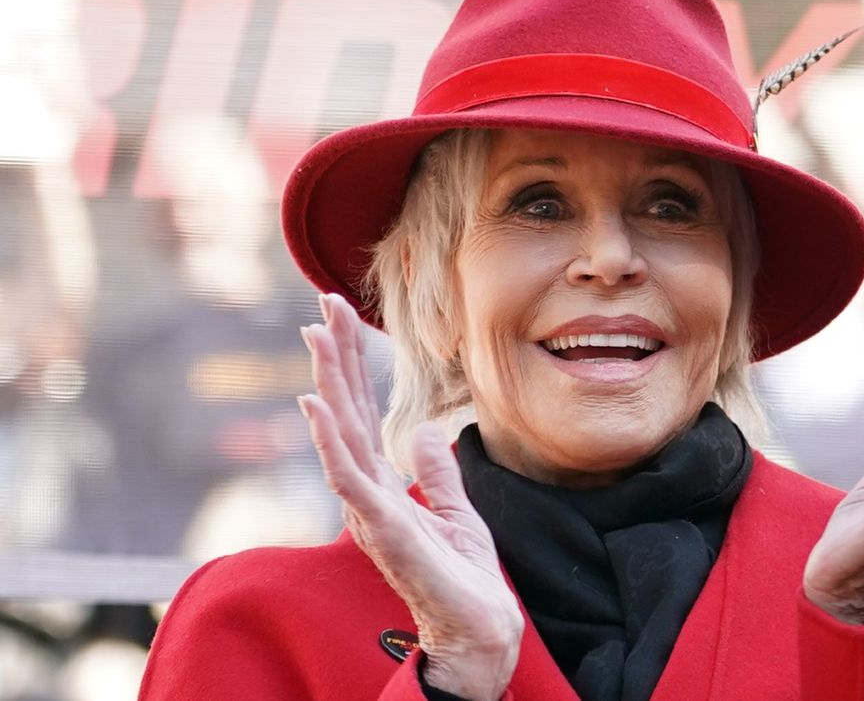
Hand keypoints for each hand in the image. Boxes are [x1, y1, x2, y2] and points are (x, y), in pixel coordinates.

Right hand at [298, 294, 521, 699]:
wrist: (479, 627)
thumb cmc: (463, 577)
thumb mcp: (456, 510)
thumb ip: (437, 473)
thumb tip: (426, 434)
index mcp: (384, 484)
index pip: (360, 413)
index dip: (349, 365)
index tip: (339, 317)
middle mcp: (367, 492)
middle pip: (344, 412)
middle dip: (334, 357)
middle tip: (321, 305)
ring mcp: (371, 510)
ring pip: (340, 434)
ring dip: (327, 382)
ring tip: (316, 336)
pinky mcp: (383, 529)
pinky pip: (350, 477)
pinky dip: (330, 440)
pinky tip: (316, 403)